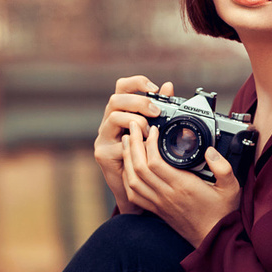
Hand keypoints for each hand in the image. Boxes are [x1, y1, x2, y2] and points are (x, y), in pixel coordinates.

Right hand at [94, 76, 172, 214]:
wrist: (140, 189)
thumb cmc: (148, 157)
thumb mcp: (156, 129)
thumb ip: (160, 108)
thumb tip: (169, 86)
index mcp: (122, 111)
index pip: (122, 86)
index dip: (136, 82)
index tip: (154, 87)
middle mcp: (109, 121)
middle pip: (116, 99)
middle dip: (138, 102)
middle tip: (156, 111)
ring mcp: (103, 137)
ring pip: (113, 117)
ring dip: (135, 121)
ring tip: (149, 132)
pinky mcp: (103, 154)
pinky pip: (116, 143)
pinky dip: (133, 143)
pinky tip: (144, 147)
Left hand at [122, 124, 241, 246]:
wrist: (214, 240)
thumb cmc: (222, 214)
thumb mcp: (231, 188)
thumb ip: (223, 167)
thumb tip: (210, 151)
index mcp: (183, 186)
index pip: (155, 162)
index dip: (149, 143)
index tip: (153, 130)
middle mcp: (167, 195)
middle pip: (138, 168)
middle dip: (133, 145)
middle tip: (134, 127)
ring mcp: (159, 203)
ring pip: (132, 180)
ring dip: (126, 159)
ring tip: (128, 142)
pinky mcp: (156, 210)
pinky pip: (134, 195)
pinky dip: (127, 179)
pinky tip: (128, 167)